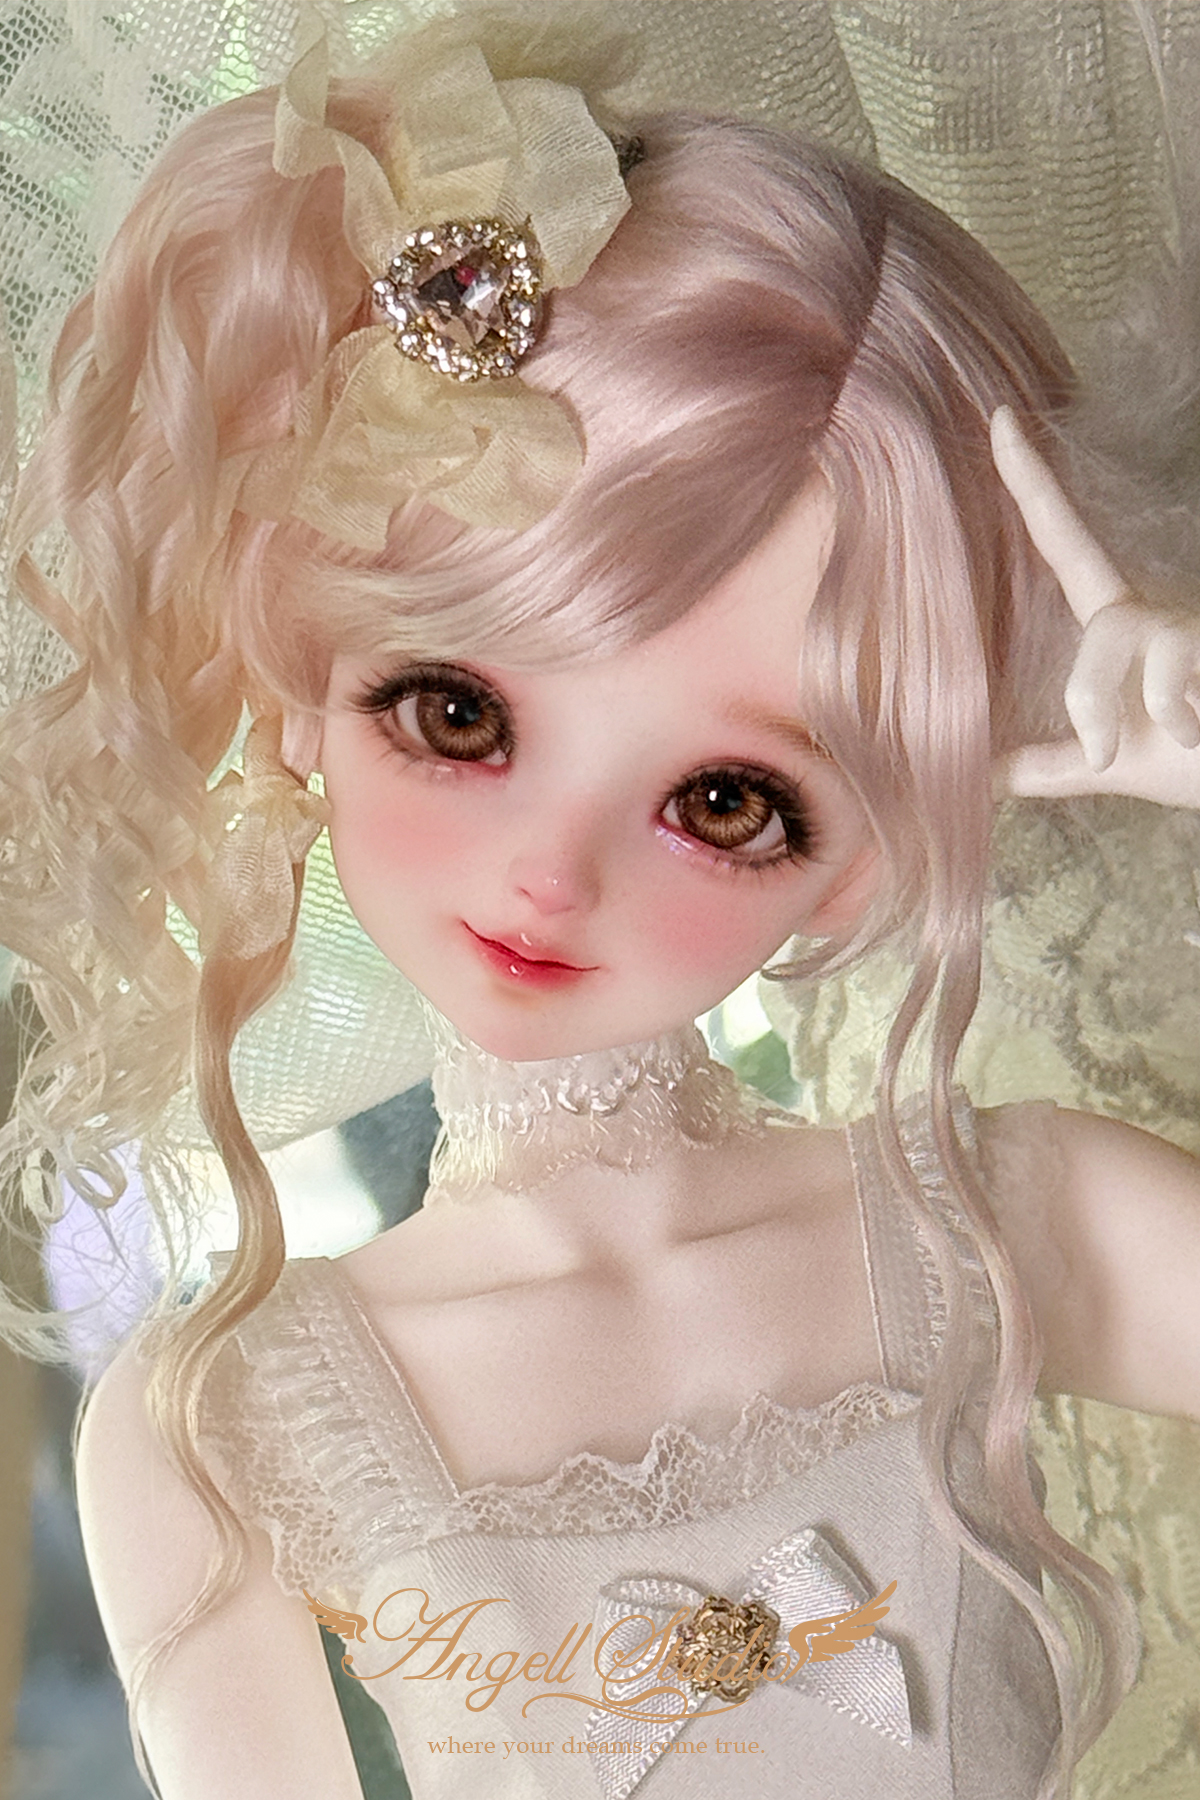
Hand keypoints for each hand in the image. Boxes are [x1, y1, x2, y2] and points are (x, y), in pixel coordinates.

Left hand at [991, 406, 1199, 806]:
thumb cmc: (1197, 762)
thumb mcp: (1112, 766)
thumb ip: (1049, 765)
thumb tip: (982, 775)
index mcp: (1120, 626)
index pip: (1064, 542)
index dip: (1032, 483)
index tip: (997, 417)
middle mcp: (1158, 612)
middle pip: (1102, 623)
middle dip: (1089, 694)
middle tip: (1098, 750)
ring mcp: (1195, 624)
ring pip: (1130, 643)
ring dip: (1130, 715)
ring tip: (1172, 742)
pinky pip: (1177, 678)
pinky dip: (1181, 722)